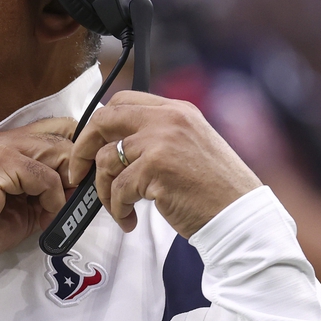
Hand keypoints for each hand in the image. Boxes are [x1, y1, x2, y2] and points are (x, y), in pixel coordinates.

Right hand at [0, 117, 75, 269]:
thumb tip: (81, 192)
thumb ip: (50, 195)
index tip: (76, 186)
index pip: (59, 128)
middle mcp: (8, 139)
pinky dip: (53, 199)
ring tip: (50, 210)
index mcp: (11, 145)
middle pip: (66, 138)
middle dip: (76, 173)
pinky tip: (40, 214)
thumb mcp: (25, 208)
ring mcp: (3, 149)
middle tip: (69, 202)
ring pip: (60, 152)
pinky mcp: (0, 164)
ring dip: (65, 186)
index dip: (76, 154)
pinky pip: (47, 176)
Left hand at [69, 92, 260, 237]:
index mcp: (177, 110)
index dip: (99, 124)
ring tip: (118, 207)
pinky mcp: (156, 168)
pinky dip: (117, 208)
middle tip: (79, 172)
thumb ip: (158, 138)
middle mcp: (168, 118)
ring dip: (104, 189)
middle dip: (83, 148)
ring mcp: (161, 141)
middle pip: (104, 120)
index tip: (91, 145)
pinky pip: (118, 188)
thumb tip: (116, 145)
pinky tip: (129, 219)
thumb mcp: (191, 147)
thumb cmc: (217, 190)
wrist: (241, 216)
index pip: (123, 101)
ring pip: (106, 159)